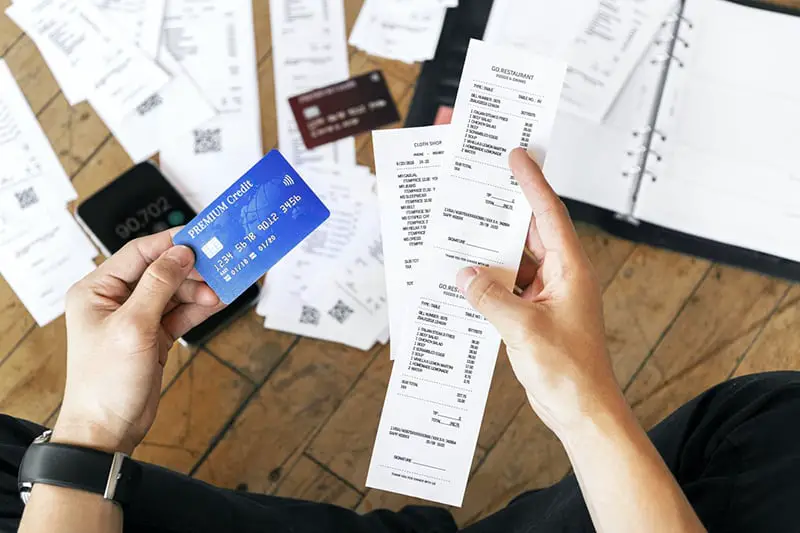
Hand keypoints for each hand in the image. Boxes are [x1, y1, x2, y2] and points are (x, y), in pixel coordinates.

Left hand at [54, 230, 222, 453]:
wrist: (107, 429)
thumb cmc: (106, 381)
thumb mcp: (133, 327)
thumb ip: (158, 285)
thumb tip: (180, 252)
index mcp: (96, 289)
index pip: (138, 253)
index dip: (171, 244)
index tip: (202, 238)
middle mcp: (114, 299)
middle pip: (160, 270)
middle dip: (190, 271)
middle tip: (219, 268)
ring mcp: (135, 318)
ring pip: (173, 292)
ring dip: (197, 291)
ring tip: (221, 293)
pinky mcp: (153, 335)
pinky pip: (179, 313)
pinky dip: (198, 309)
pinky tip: (218, 302)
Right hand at [456, 148, 621, 438]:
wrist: (581, 410)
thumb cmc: (569, 371)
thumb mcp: (524, 329)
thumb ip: (490, 298)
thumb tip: (464, 275)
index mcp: (571, 270)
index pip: (549, 215)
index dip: (532, 182)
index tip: (517, 155)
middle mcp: (561, 277)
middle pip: (530, 232)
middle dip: (506, 210)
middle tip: (481, 183)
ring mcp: (547, 296)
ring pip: (515, 261)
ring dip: (491, 251)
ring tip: (461, 229)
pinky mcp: (534, 315)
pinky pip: (508, 288)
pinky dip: (488, 283)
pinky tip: (464, 279)